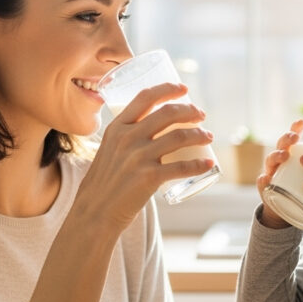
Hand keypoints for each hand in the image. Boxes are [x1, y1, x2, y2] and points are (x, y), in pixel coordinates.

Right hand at [73, 83, 214, 231]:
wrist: (94, 212)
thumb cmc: (104, 183)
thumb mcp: (108, 150)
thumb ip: (125, 138)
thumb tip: (150, 130)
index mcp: (117, 127)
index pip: (145, 97)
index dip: (167, 89)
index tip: (184, 89)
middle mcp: (128, 138)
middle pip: (168, 113)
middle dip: (190, 110)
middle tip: (201, 115)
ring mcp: (139, 157)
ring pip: (179, 137)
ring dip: (199, 134)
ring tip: (208, 137)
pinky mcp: (149, 178)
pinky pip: (181, 167)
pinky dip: (198, 165)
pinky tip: (207, 164)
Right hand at [255, 119, 302, 228]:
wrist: (289, 210)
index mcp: (292, 154)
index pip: (293, 138)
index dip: (295, 128)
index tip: (302, 122)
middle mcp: (280, 161)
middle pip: (281, 145)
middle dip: (287, 139)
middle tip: (295, 139)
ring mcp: (272, 173)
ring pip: (270, 161)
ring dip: (276, 156)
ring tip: (284, 156)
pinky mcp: (267, 189)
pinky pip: (263, 184)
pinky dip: (263, 181)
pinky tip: (265, 179)